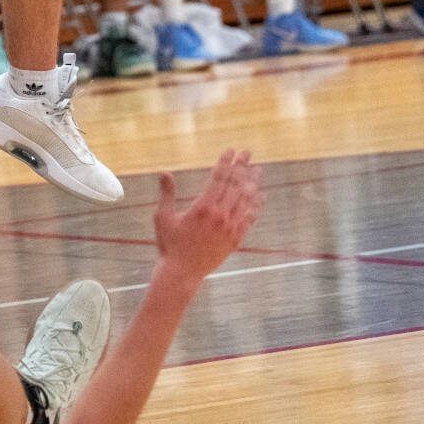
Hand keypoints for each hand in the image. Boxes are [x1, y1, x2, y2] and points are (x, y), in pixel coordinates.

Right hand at [153, 151, 260, 280]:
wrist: (182, 273)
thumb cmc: (169, 244)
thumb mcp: (162, 217)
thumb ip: (166, 194)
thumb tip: (164, 172)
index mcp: (202, 207)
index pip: (218, 178)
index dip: (225, 162)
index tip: (230, 150)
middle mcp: (219, 216)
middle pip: (234, 185)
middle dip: (242, 166)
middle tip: (247, 152)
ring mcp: (229, 228)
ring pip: (245, 200)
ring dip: (252, 182)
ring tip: (258, 169)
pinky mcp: (235, 239)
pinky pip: (249, 218)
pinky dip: (256, 205)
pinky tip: (260, 196)